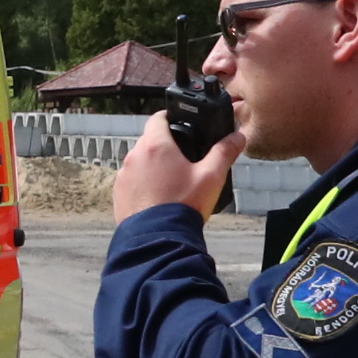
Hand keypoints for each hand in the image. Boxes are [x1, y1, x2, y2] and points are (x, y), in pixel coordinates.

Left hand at [113, 112, 246, 224]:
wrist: (159, 240)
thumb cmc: (184, 205)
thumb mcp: (211, 177)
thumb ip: (224, 152)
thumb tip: (238, 136)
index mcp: (156, 145)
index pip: (158, 117)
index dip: (170, 118)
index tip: (180, 124)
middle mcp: (134, 156)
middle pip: (149, 141)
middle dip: (165, 147)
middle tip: (182, 161)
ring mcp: (123, 176)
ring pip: (139, 162)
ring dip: (152, 167)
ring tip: (170, 184)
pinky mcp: (118, 195)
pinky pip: (132, 182)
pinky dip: (142, 185)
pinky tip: (157, 199)